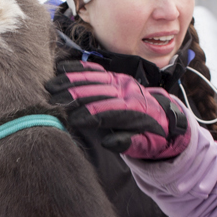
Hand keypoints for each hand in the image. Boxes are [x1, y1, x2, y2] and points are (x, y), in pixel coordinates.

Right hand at [46, 61, 190, 159]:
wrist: (167, 118)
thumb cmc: (153, 137)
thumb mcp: (147, 147)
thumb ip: (131, 144)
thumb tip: (110, 142)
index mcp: (136, 111)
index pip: (110, 111)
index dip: (91, 114)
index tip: (73, 119)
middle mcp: (128, 92)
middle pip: (98, 92)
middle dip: (74, 95)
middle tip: (52, 101)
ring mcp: (121, 81)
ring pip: (93, 79)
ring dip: (71, 81)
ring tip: (50, 86)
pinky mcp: (115, 77)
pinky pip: (96, 70)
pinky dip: (78, 69)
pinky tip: (61, 69)